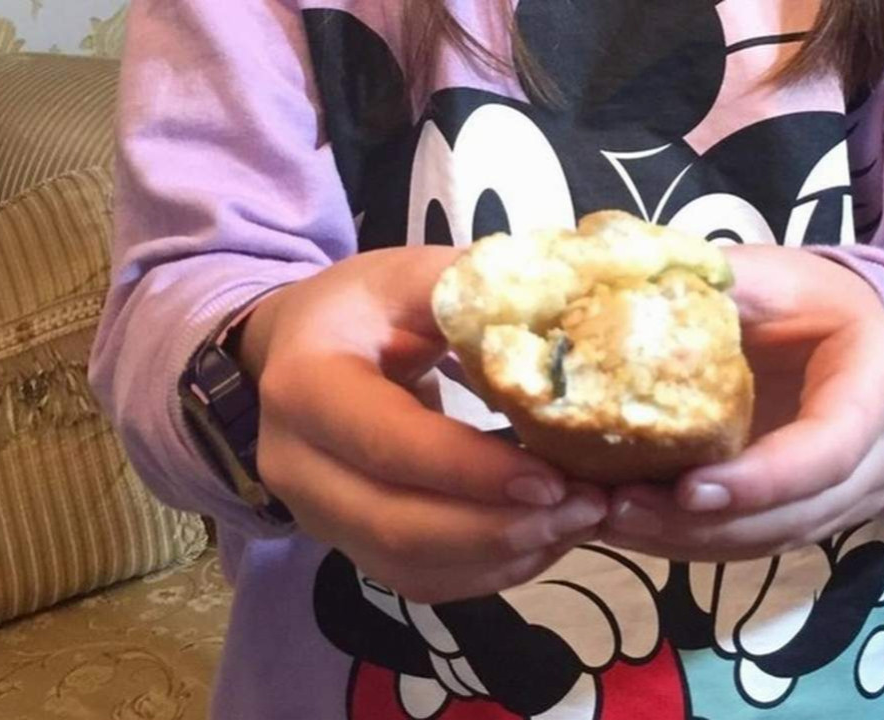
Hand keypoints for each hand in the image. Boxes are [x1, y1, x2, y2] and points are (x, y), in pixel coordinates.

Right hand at [238, 248, 606, 603]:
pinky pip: (421, 581)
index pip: (391, 444)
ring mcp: (315, 514)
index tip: (555, 477)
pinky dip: (491, 571)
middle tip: (587, 507)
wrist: (301, 347)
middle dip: (502, 528)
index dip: (473, 471)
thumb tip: (570, 318)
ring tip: (581, 521)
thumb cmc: (365, 308)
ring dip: (506, 556)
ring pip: (411, 567)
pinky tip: (546, 537)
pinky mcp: (347, 543)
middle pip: (397, 525)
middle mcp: (296, 463)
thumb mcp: (410, 276)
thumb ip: (476, 292)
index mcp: (306, 384)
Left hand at [602, 246, 883, 562]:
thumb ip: (719, 289)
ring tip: (612, 518)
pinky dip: (693, 541)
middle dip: (705, 522)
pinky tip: (634, 527)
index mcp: (881, 379)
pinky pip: (758, 543)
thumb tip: (632, 297)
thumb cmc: (807, 298)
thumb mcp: (771, 276)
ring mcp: (859, 492)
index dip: (760, 480)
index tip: (685, 489)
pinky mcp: (818, 515)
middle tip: (619, 508)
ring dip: (689, 540)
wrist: (854, 331)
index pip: (830, 449)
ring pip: (774, 539)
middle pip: (799, 511)